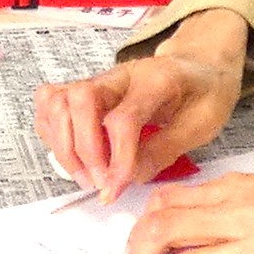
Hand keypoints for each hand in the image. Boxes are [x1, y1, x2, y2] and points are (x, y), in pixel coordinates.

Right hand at [34, 11, 249, 194]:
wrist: (199, 66)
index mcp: (156, 80)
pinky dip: (51, 131)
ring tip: (85, 175)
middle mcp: (119, 75)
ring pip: (58, 100)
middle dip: (84, 150)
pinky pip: (50, 103)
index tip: (115, 187)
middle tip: (100, 182)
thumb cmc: (203, 92)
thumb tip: (129, 177)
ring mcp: (99, 80)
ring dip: (63, 145)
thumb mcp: (202, 124)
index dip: (116, 159)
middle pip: (80, 101)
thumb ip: (164, 150)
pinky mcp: (85, 88)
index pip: (123, 118)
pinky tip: (71, 154)